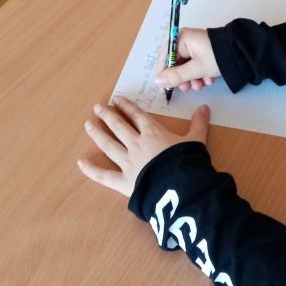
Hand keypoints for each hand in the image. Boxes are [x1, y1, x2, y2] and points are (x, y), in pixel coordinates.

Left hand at [77, 96, 209, 196]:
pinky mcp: (123, 181)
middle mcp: (136, 144)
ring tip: (88, 124)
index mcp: (153, 133)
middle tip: (98, 107)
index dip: (127, 106)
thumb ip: (198, 124)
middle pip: (119, 126)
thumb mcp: (197, 140)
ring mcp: (127, 163)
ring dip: (97, 134)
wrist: (180, 187)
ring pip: (109, 145)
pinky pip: (104, 175)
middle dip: (108, 115)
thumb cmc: (188, 161)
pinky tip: (81, 163)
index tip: (117, 99)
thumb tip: (205, 107)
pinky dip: (91, 170)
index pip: (137, 116)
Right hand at [155, 27, 220, 92]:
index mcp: (181, 39)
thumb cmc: (217, 57)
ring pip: (186, 68)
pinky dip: (200, 75)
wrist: (243, 54)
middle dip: (183, 78)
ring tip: (202, 85)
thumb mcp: (196, 69)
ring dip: (193, 79)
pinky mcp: (203, 53)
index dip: (163, 74)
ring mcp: (195, 47)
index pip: (164, 58)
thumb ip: (176, 76)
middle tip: (188, 88)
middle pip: (176, 64)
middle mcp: (185, 41)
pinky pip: (195, 66)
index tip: (165, 89)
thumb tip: (157, 82)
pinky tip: (209, 80)